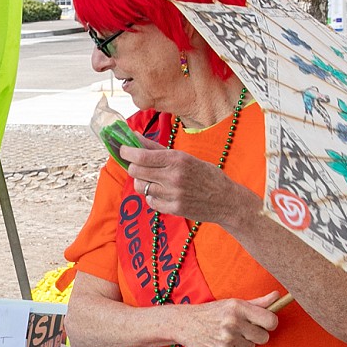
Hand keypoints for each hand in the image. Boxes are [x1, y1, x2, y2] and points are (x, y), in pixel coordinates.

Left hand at [122, 141, 256, 229]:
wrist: (225, 199)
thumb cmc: (205, 175)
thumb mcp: (184, 157)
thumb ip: (157, 149)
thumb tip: (135, 137)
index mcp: (177, 159)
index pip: (142, 156)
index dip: (127, 152)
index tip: (122, 149)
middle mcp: (174, 176)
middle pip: (137, 171)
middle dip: (133, 167)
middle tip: (137, 166)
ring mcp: (173, 194)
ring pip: (141, 187)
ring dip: (143, 183)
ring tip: (153, 181)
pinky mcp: (174, 209)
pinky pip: (151, 202)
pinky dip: (152, 197)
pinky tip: (163, 193)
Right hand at [171, 294, 282, 346]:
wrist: (185, 323)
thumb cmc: (211, 312)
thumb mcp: (233, 303)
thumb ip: (257, 302)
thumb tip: (277, 296)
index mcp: (239, 307)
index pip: (270, 320)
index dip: (270, 323)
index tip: (265, 323)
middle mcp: (234, 322)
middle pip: (263, 337)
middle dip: (257, 335)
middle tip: (246, 329)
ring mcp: (228, 338)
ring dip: (244, 342)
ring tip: (231, 334)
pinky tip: (223, 341)